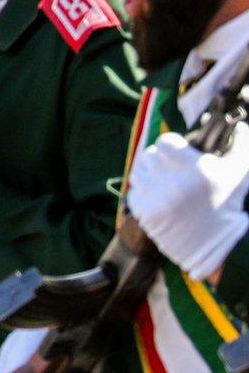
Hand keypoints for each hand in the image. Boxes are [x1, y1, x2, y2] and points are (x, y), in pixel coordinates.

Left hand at [127, 129, 248, 279]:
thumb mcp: (239, 173)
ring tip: (165, 185)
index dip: (174, 146)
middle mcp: (170, 180)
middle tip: (172, 170)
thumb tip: (241, 126)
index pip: (166, 142)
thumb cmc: (230, 205)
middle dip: (160, 160)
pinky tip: (160, 201)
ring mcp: (155, 198)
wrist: (221, 246)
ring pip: (139, 173)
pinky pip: (135, 194)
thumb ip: (241, 145)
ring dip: (150, 176)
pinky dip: (145, 196)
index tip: (181, 155)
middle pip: (150, 156)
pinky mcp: (145, 214)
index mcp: (192, 167)